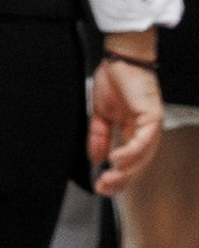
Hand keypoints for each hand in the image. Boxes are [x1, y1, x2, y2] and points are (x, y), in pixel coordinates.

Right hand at [91, 43, 166, 193]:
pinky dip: (131, 152)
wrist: (120, 59)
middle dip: (121, 179)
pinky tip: (117, 160)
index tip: (100, 186)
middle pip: (138, 164)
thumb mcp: (99, 114)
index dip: (116, 176)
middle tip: (103, 188)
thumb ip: (99, 137)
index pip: (129, 161)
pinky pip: (143, 141)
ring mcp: (151, 126)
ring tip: (109, 177)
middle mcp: (146, 132)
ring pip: (143, 157)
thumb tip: (96, 158)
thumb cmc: (114, 80)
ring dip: (126, 170)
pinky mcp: (152, 118)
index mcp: (134, 132)